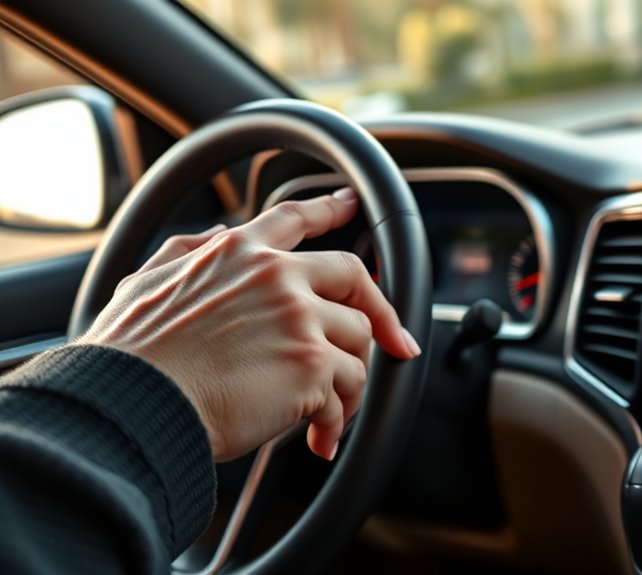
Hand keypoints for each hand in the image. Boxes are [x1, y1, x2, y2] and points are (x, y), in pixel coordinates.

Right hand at [79, 189, 420, 461]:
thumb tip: (221, 232)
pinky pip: (347, 392)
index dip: (329, 209)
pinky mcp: (312, 365)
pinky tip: (318, 438)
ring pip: (357, 343)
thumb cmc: (127, 357)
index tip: (351, 204)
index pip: (293, 218)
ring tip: (325, 415)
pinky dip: (337, 420)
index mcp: (237, 254)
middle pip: (354, 277)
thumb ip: (187, 251)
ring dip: (348, 383)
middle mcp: (276, 277)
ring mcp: (299, 318)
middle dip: (381, 311)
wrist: (129, 405)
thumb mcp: (144, 283)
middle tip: (395, 340)